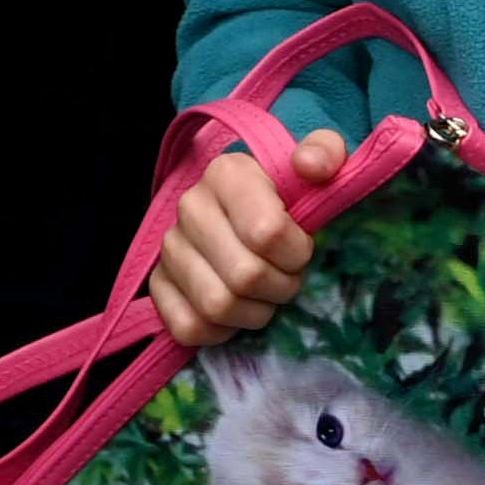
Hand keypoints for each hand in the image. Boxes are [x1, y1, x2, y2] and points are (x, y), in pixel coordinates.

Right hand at [150, 127, 346, 347]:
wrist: (252, 210)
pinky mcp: (159, 284)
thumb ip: (326, 153)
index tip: (303, 246)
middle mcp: (191, 206)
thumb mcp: (320, 160)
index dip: (295, 252)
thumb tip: (311, 166)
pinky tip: (238, 312)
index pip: (266, 232)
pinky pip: (188, 327)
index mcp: (227, 173)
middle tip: (288, 276)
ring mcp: (170, 247)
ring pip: (217, 306)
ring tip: (266, 294)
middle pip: (245, 276)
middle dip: (281, 286)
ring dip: (255, 312)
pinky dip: (221, 331)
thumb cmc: (290, 191)